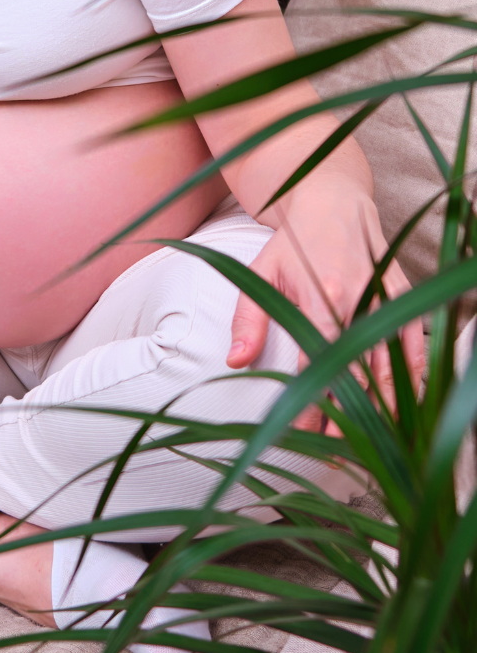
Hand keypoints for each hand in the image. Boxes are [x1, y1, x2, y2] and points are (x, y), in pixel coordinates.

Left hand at [226, 177, 424, 433]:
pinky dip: (414, 381)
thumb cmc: (293, 243)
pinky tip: (405, 410)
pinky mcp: (406, 297)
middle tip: (337, 452)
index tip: (305, 431)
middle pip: (360, 371)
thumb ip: (249, 320)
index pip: (322, 358)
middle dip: (350, 416)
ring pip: (392, 366)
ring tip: (372, 444)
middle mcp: (361, 298)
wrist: (332, 200)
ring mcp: (388, 298)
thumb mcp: (261, 275)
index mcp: (323, 294)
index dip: (316, 399)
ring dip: (383, 409)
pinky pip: (417, 347)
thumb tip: (235, 362)